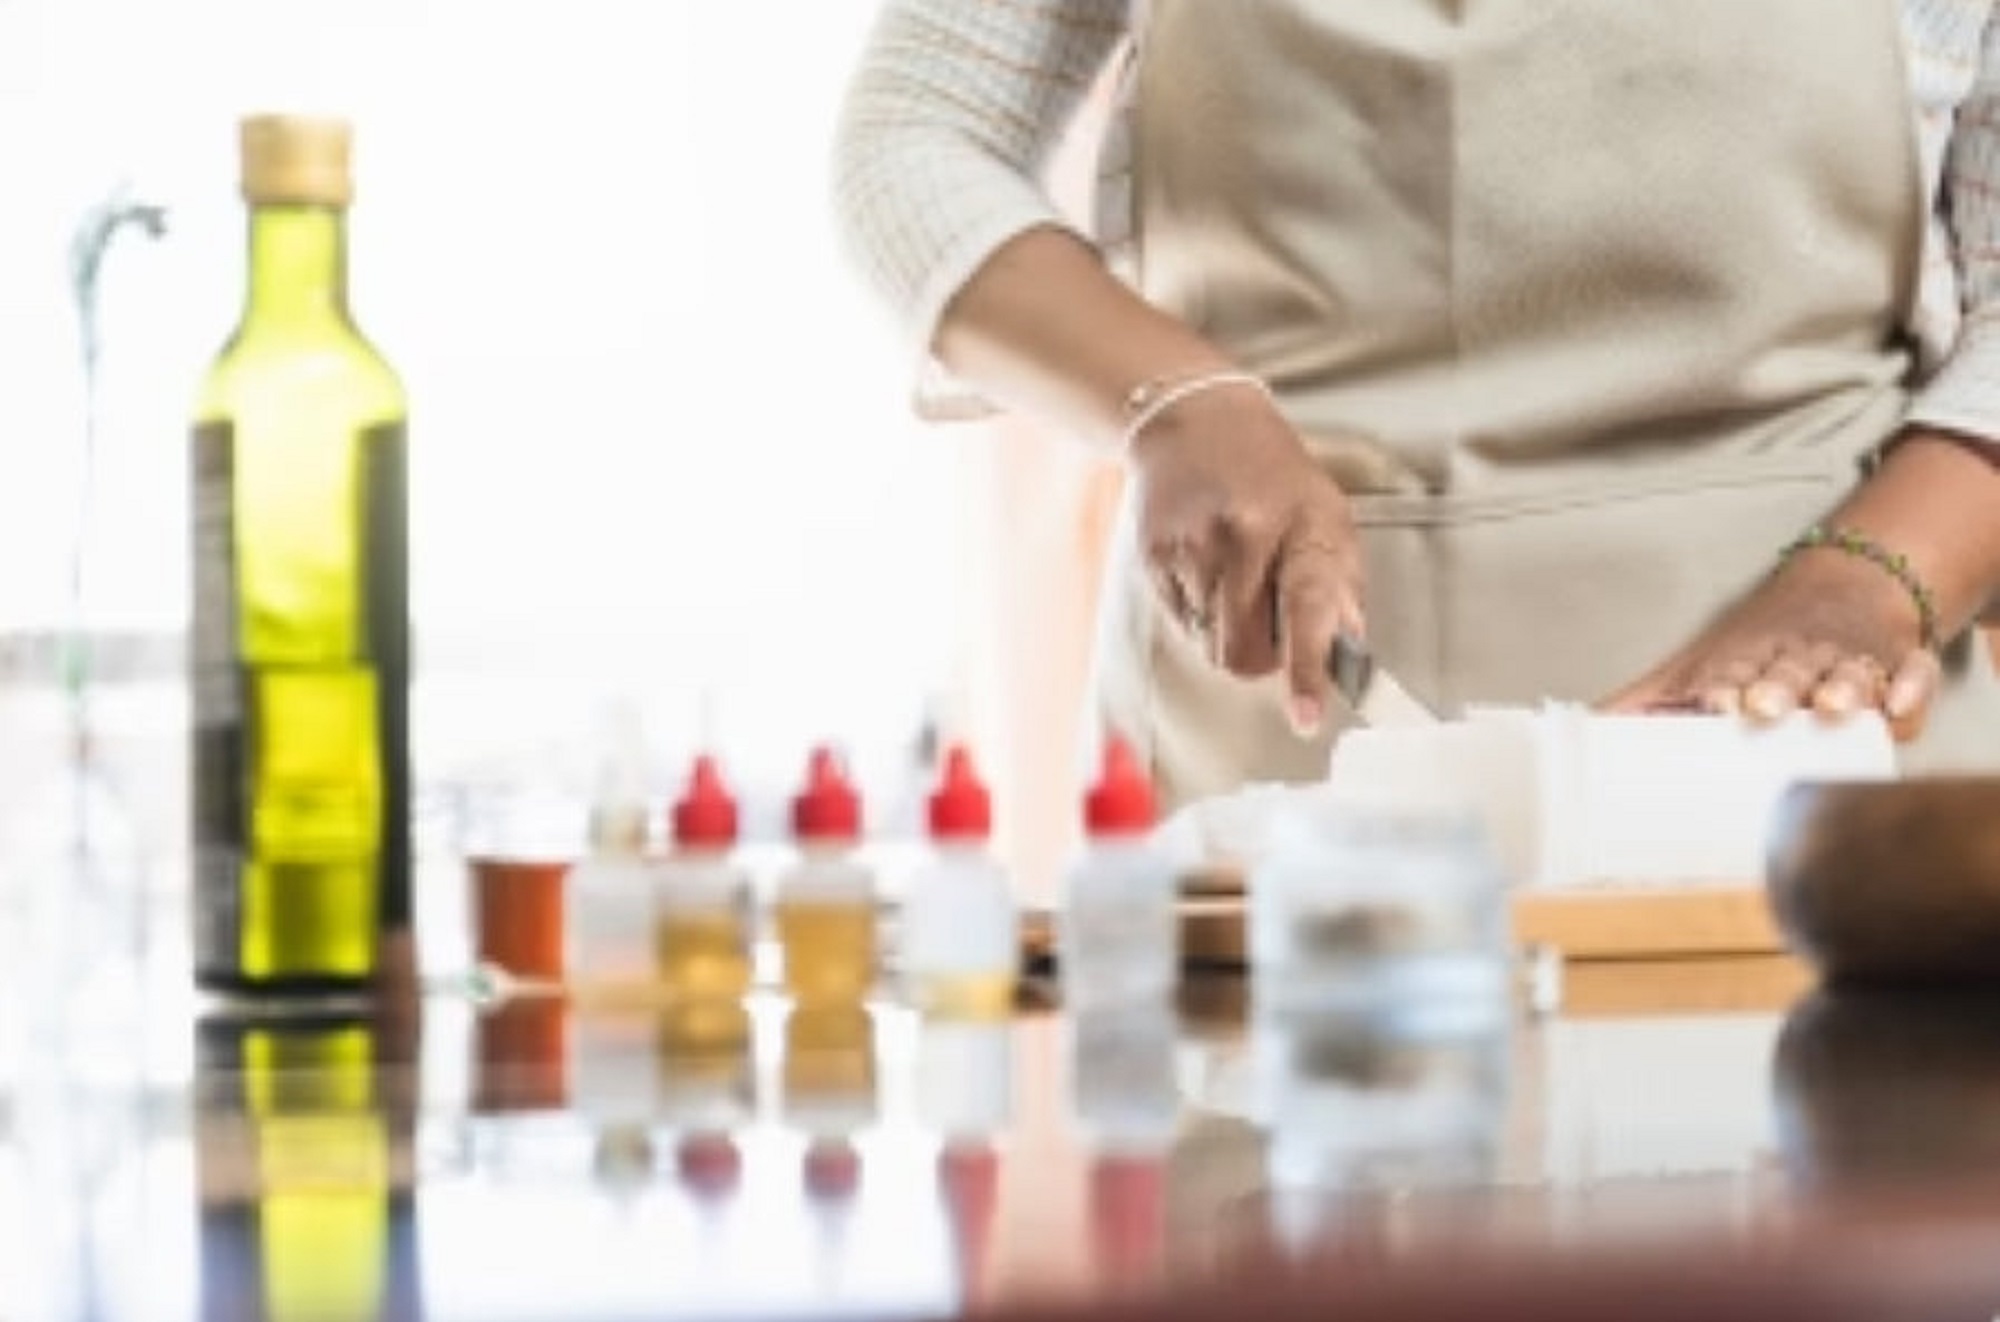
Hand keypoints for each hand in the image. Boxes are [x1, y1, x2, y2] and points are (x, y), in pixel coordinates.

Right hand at [1127, 381, 1365, 733]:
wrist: (1195, 423)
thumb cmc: (1274, 479)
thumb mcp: (1327, 519)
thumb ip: (1340, 593)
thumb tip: (1347, 664)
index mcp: (1300, 526)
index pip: (1308, 609)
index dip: (1306, 669)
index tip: (1305, 718)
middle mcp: (1242, 536)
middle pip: (1244, 652)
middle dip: (1262, 656)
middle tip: (1270, 616)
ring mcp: (1191, 548)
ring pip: (1210, 647)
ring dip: (1228, 633)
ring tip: (1235, 578)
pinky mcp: (1153, 558)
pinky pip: (1181, 626)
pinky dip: (1199, 615)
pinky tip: (1205, 568)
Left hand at [1603, 546, 1940, 739]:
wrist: (1841, 586)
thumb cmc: (1752, 647)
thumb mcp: (1694, 664)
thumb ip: (1643, 701)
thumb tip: (1582, 731)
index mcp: (1743, 657)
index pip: (1729, 670)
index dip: (1720, 686)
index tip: (1711, 704)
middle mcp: (1794, 656)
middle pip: (1784, 669)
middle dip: (1774, 686)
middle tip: (1763, 707)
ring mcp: (1848, 658)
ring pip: (1845, 670)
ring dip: (1840, 685)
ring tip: (1834, 706)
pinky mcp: (1898, 664)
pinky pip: (1911, 674)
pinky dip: (1910, 688)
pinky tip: (1898, 707)